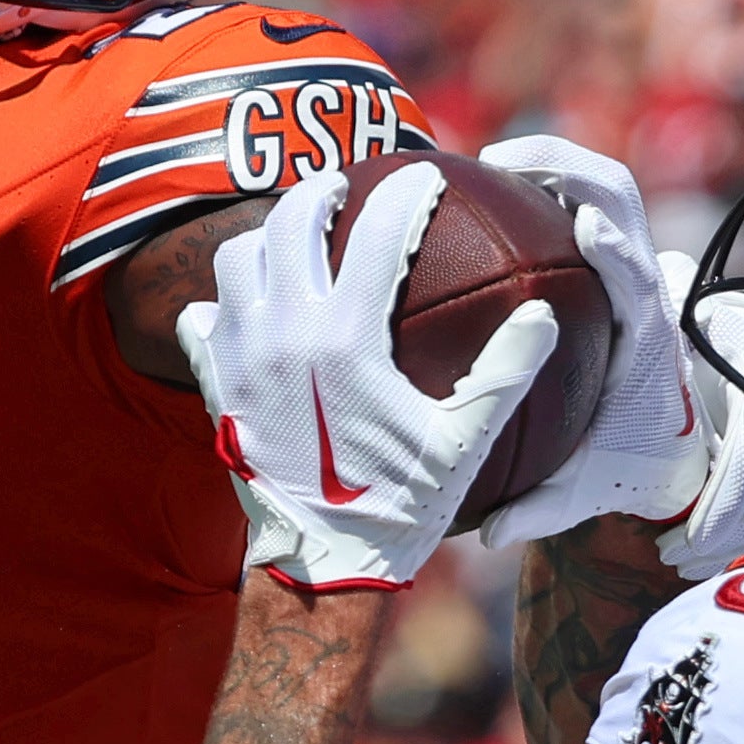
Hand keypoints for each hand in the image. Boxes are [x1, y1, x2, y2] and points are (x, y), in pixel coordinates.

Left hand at [176, 161, 561, 596]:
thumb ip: (506, 373)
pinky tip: (247, 310)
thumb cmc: (400, 506)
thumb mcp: (464, 443)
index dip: (408, 194)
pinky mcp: (216, 385)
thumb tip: (543, 315)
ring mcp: (241, 355)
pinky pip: (201, 319)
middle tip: (344, 189)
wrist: (321, 564)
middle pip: (291, 221)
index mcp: (348, 337)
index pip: (379, 231)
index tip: (426, 179)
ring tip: (294, 240)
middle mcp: (285, 331)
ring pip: (238, 258)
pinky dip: (222, 303)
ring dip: (267, 238)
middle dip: (321, 190)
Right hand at [461, 137, 715, 549]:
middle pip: (623, 200)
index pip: (638, 281)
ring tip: (490, 160)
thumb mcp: (584, 493)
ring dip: (555, 161)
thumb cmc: (627, 465)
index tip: (586, 227)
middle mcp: (647, 290)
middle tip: (502, 161)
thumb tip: (489, 532)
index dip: (618, 250)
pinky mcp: (613, 257)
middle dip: (571, 166)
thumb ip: (540, 510)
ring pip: (606, 186)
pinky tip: (487, 182)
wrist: (670, 448)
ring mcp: (632, 265)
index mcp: (647, 339)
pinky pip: (583, 200)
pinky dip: (545, 181)